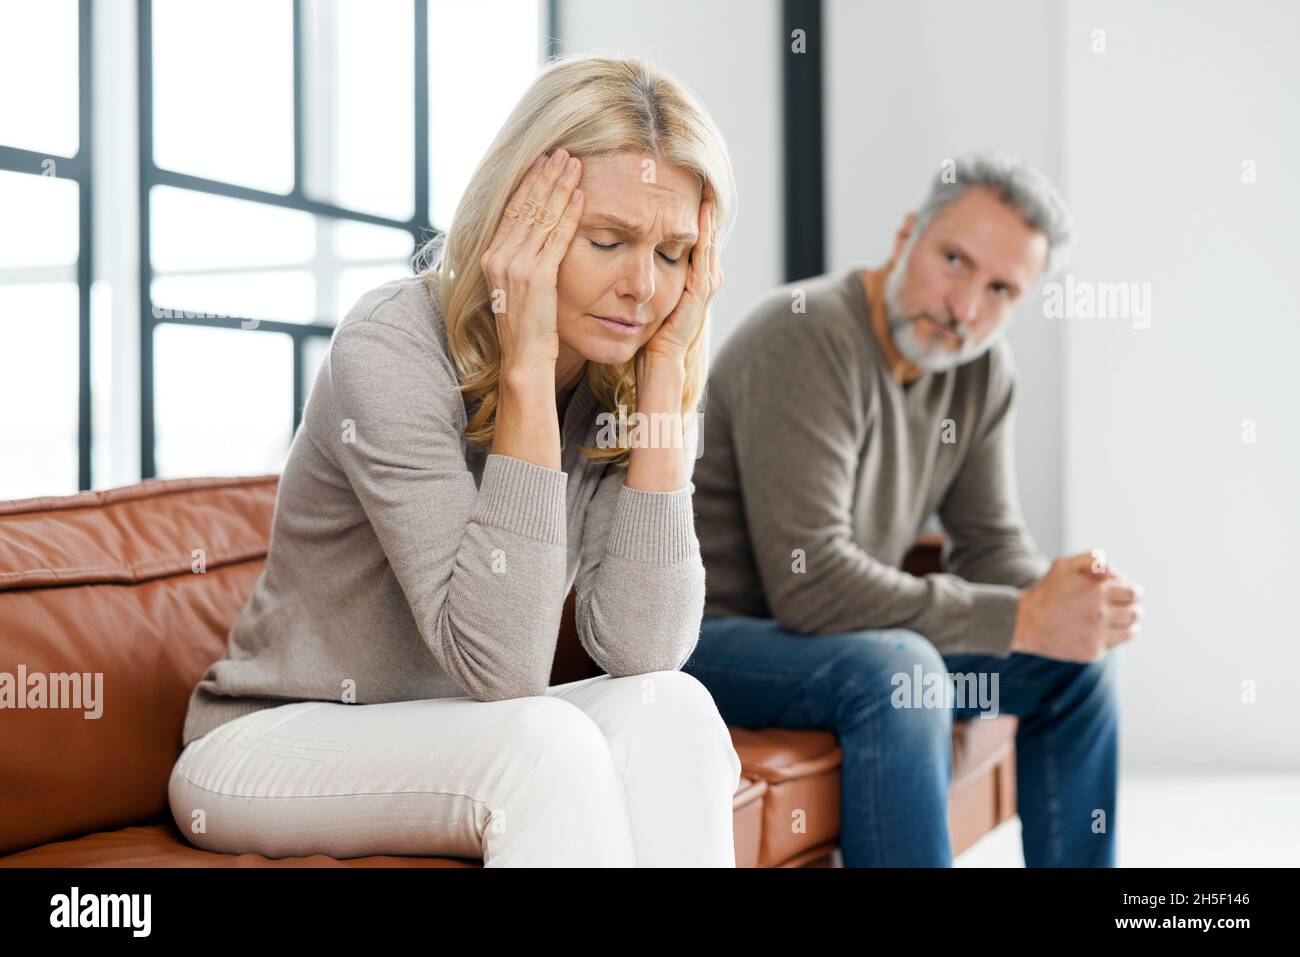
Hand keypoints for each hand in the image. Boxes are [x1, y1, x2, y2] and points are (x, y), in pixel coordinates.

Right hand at [479, 148, 584, 381]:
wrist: (523, 359)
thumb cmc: (527, 329)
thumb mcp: (516, 289)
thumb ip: (521, 263)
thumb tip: (532, 240)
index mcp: (492, 257)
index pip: (512, 210)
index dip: (529, 184)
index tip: (543, 162)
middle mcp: (499, 257)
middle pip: (525, 205)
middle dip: (546, 176)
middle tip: (563, 152)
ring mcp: (515, 266)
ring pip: (541, 215)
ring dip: (560, 186)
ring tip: (575, 164)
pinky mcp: (536, 276)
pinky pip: (557, 236)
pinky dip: (570, 213)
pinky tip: (581, 195)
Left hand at [641, 194, 721, 363]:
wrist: (658, 362)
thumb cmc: (649, 334)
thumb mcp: (648, 298)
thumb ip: (646, 277)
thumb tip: (628, 254)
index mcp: (690, 280)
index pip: (694, 242)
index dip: (693, 219)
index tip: (687, 193)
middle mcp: (701, 282)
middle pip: (706, 240)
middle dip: (706, 214)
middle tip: (705, 184)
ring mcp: (703, 288)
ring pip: (708, 246)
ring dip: (709, 221)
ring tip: (707, 195)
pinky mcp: (698, 295)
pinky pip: (704, 259)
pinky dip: (706, 239)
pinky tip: (703, 220)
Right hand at [1010, 552, 1143, 661]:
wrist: (1026, 622)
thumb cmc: (1047, 591)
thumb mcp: (1064, 564)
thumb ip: (1093, 560)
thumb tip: (1116, 572)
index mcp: (1099, 591)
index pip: (1134, 593)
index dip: (1132, 591)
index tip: (1126, 593)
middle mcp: (1102, 615)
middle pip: (1136, 613)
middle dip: (1132, 608)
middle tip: (1123, 606)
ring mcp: (1098, 635)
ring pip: (1131, 631)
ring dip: (1128, 624)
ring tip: (1117, 620)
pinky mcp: (1093, 652)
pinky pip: (1115, 644)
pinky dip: (1112, 637)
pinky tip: (1100, 630)